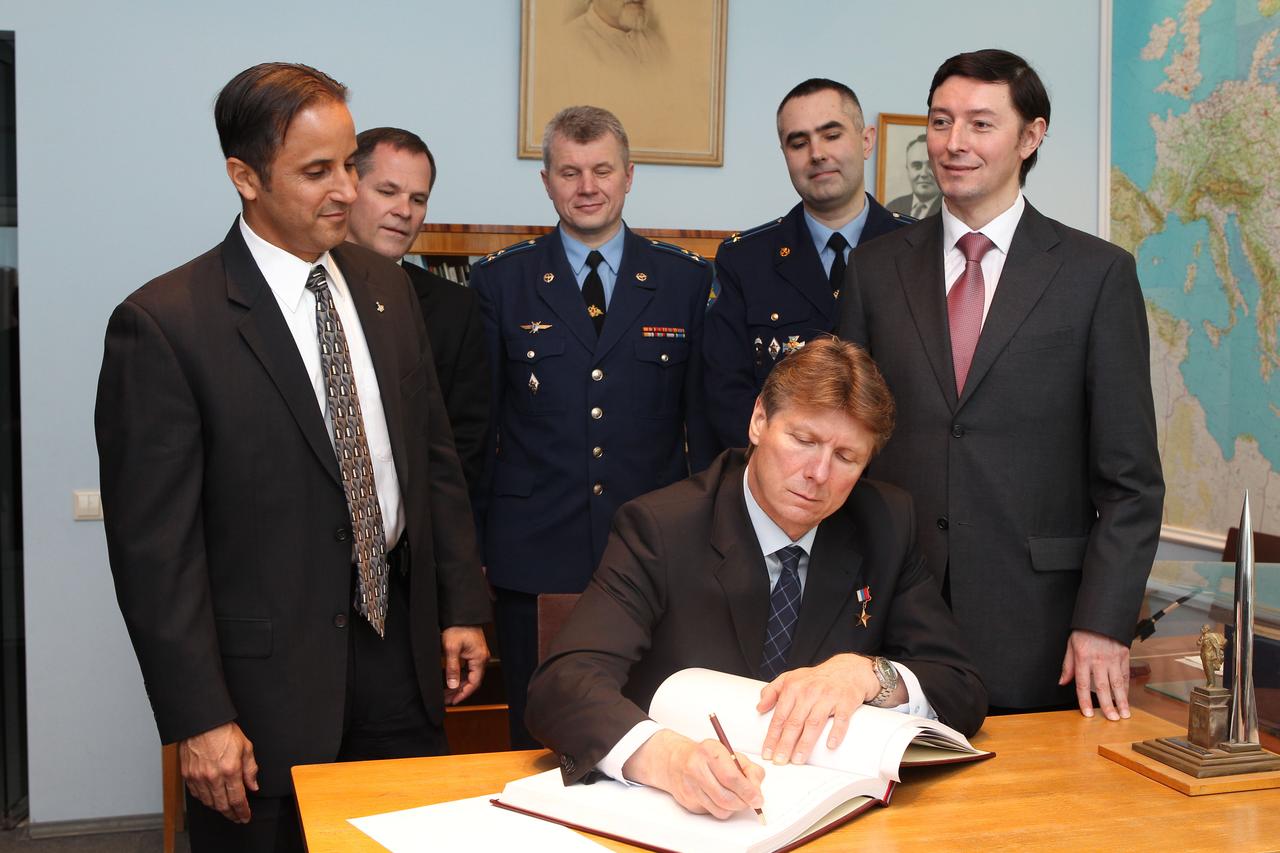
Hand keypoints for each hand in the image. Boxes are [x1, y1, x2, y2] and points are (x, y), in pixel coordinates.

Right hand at [178, 721, 257, 822]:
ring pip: (209, 802)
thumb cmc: (223, 731)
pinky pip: (197, 795)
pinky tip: (212, 799)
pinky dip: (205, 800)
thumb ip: (250, 769)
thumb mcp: (246, 747)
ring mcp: (198, 777)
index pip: (237, 799)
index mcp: (230, 770)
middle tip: (237, 817)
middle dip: (231, 814)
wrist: (201, 722)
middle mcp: (213, 777)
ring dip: (219, 808)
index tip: (245, 816)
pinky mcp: (188, 775)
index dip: (242, 811)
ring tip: (226, 809)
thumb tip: (253, 786)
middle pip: (222, 805)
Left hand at [442, 625, 489, 704]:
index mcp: (479, 659)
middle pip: (472, 681)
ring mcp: (477, 656)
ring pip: (469, 676)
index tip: (453, 701)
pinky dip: (460, 676)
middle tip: (447, 699)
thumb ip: (452, 668)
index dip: (463, 694)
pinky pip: (468, 669)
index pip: (473, 683)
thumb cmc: (458, 627)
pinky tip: (451, 680)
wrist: (461, 614)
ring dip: (459, 685)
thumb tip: (452, 685)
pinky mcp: (473, 653)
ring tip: (447, 692)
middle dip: (459, 691)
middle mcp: (481, 658)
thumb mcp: (451, 649)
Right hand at [622, 729, 764, 818]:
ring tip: (733, 796)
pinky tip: (717, 796)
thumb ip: (749, 769)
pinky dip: (720, 808)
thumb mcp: (730, 753)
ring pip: (720, 810)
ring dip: (733, 807)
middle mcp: (696, 768)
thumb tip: (756, 790)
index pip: (732, 777)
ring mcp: (690, 786)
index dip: (748, 791)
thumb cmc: (705, 755)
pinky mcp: (687, 801)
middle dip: (743, 803)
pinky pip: (712, 813)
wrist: (675, 760)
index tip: (758, 799)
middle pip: (726, 798)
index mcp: (710, 752)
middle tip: (750, 800)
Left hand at [757, 654, 885, 764]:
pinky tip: (830, 745)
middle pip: (794, 722)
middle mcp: (809, 692)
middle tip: (779, 761)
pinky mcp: (846, 702)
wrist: (847, 669)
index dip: (772, 736)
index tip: (767, 753)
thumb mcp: (790, 678)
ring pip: (814, 723)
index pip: (779, 716)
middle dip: (785, 744)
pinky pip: (841, 719)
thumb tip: (759, 708)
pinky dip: (836, 732)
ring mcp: (828, 697)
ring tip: (797, 760)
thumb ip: (772, 691)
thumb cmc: (816, 678)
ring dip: (805, 744)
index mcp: (793, 688)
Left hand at [1058, 629, 1130, 720]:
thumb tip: (1062, 682)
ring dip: (1121, 700)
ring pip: (1117, 683)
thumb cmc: (1084, 631)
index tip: (1088, 714)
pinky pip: (1125, 675)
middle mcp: (1098, 660)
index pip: (1082, 684)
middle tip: (1111, 719)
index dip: (1084, 700)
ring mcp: (1112, 658)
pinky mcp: (1124, 656)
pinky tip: (1126, 698)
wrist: (1102, 616)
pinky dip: (1126, 688)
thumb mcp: (1070, 645)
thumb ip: (1067, 665)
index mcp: (1082, 658)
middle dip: (1107, 705)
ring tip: (1124, 714)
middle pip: (1102, 686)